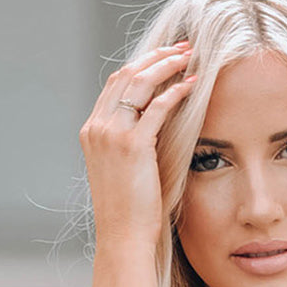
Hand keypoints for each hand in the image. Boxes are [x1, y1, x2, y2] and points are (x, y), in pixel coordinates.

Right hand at [80, 41, 196, 249]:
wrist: (123, 237)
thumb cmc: (129, 212)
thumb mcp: (123, 170)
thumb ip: (130, 143)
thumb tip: (153, 126)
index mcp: (92, 131)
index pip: (115, 84)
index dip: (141, 65)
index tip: (165, 57)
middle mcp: (97, 128)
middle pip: (126, 74)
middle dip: (156, 56)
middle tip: (183, 48)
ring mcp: (111, 135)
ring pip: (139, 82)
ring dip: (167, 64)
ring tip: (191, 57)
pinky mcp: (132, 145)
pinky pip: (157, 106)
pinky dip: (176, 91)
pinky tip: (194, 85)